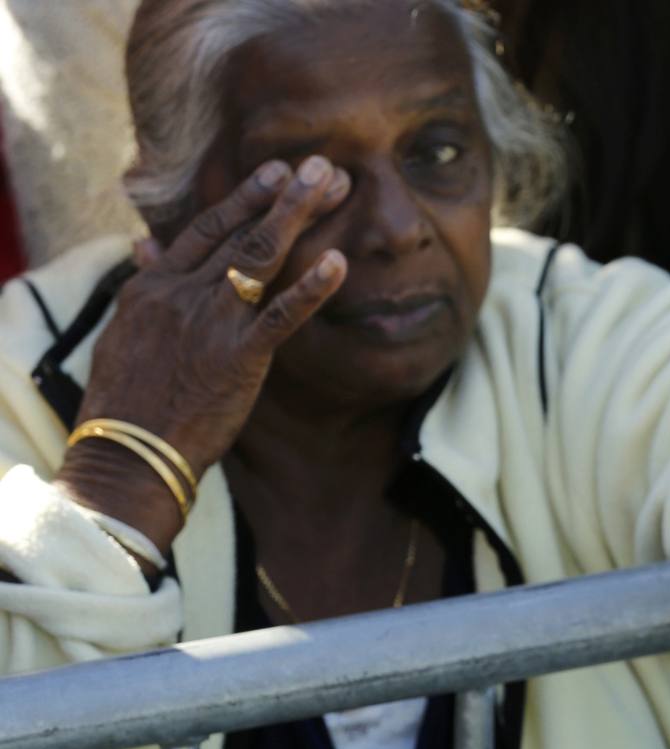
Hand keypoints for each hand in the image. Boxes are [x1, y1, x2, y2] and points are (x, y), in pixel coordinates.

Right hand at [56, 156, 350, 552]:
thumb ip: (146, 284)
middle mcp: (181, 293)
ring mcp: (211, 321)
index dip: (243, 198)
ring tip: (331, 183)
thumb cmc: (128, 402)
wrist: (127, 455)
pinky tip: (338, 261)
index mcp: (153, 288)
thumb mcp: (124, 332)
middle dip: (282, 196)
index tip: (273, 173)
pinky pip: (281, 314)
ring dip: (297, 215)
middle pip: (239, 232)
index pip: (204, 229)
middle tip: (318, 165)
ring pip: (259, 256)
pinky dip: (312, 287)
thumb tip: (145, 244)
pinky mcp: (238, 356)